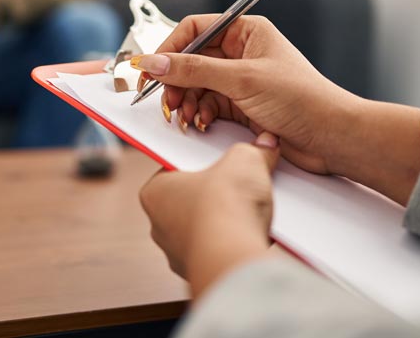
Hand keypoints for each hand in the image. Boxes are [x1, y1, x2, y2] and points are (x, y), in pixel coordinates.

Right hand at [133, 15, 419, 204]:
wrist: (332, 138)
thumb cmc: (303, 99)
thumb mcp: (242, 80)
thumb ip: (194, 70)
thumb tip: (155, 62)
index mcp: (247, 32)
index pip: (196, 29)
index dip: (171, 47)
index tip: (151, 67)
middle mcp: (242, 53)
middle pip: (191, 59)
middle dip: (176, 80)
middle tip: (164, 98)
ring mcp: (240, 81)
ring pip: (196, 85)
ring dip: (186, 100)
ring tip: (184, 116)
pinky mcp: (241, 107)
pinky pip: (207, 105)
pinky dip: (199, 114)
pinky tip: (199, 124)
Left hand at [140, 136, 279, 297]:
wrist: (235, 255)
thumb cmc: (225, 204)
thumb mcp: (244, 160)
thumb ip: (253, 150)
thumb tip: (265, 145)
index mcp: (154, 192)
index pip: (176, 170)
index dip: (202, 164)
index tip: (222, 162)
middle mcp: (158, 226)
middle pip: (191, 201)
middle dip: (214, 195)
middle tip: (239, 185)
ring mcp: (177, 254)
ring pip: (204, 229)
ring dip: (225, 222)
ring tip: (251, 211)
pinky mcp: (200, 274)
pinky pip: (218, 252)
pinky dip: (233, 244)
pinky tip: (252, 234)